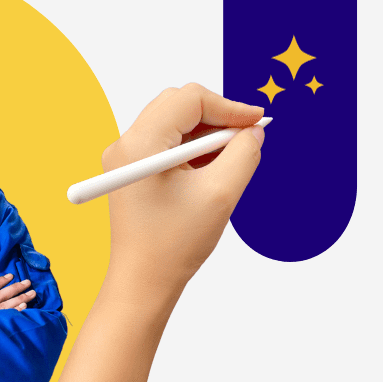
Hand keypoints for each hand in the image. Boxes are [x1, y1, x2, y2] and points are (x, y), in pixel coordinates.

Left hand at [104, 83, 265, 285]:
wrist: (143, 281)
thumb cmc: (173, 245)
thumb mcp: (221, 194)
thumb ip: (243, 153)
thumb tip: (253, 131)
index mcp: (140, 145)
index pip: (189, 99)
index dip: (229, 106)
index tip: (257, 122)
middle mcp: (125, 145)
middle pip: (178, 104)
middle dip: (217, 117)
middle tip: (246, 139)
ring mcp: (124, 157)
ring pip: (174, 123)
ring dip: (206, 135)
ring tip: (229, 161)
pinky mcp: (131, 170)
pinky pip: (166, 142)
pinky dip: (193, 149)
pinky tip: (210, 171)